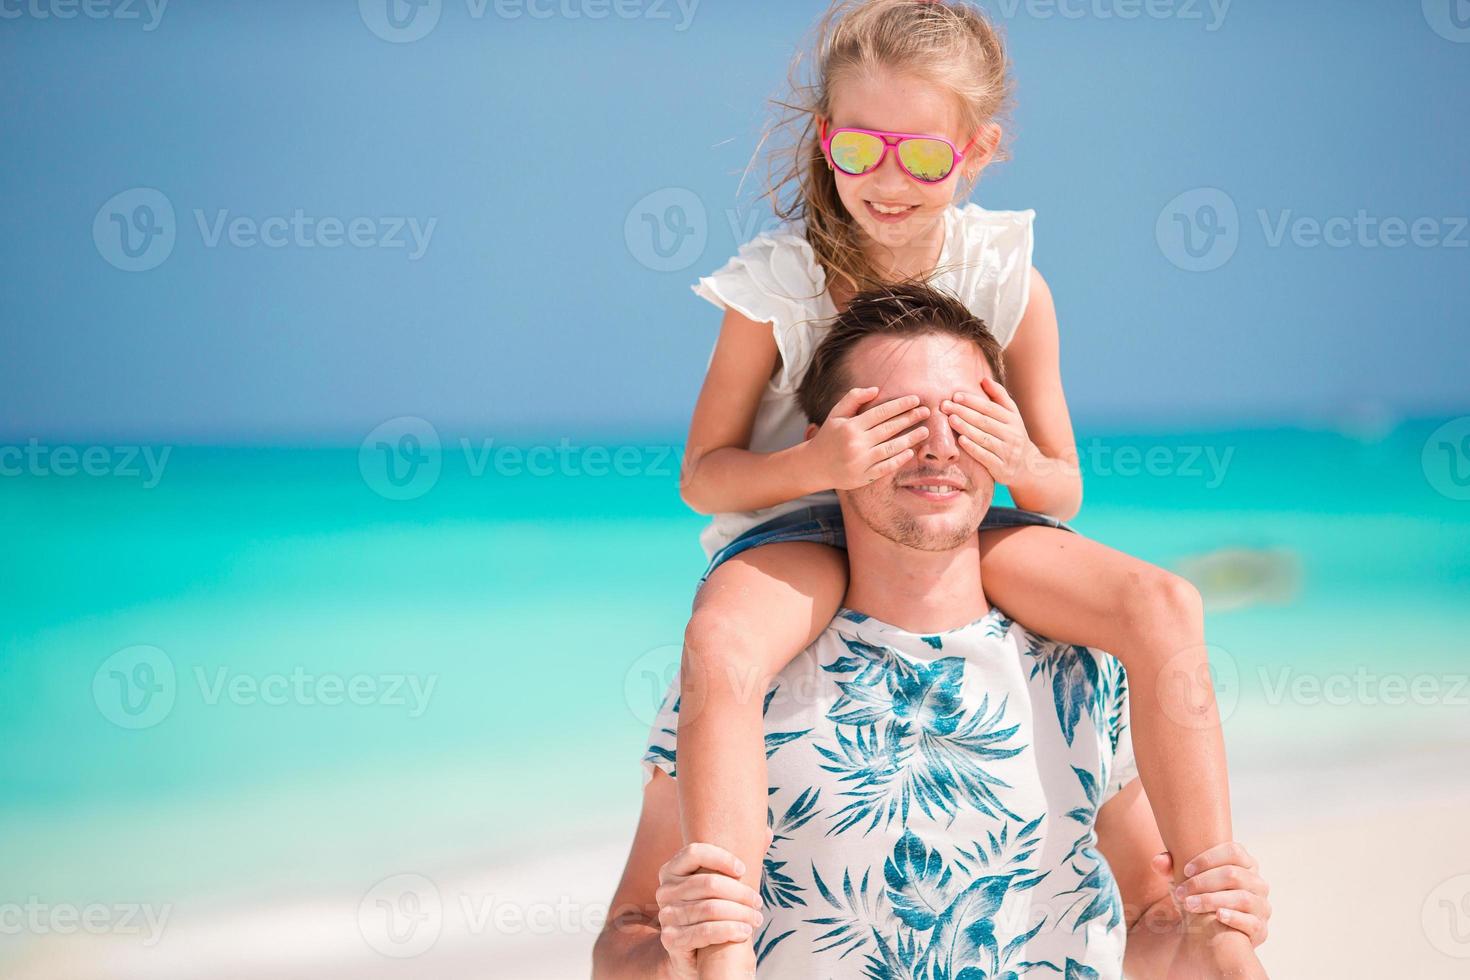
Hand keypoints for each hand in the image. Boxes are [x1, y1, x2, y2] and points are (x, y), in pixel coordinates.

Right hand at [655, 842, 762, 979]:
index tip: (743, 869)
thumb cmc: (709, 910)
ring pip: (710, 908)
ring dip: (740, 913)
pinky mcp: (671, 939)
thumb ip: (738, 859)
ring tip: (756, 918)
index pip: (694, 852)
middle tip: (758, 901)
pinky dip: (729, 930)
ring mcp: (666, 915)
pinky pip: (705, 931)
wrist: (691, 951)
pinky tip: (744, 931)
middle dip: (740, 892)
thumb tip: (766, 832)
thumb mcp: (718, 885)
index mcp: (671, 870)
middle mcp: (664, 890)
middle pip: (707, 883)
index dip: (721, 857)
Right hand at [805, 386, 930, 489]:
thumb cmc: (829, 436)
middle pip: (889, 429)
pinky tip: (910, 452)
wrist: (815, 466)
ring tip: (924, 431)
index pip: (881, 413)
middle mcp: (856, 443)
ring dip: (910, 439)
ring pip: (891, 448)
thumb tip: (876, 389)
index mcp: (850, 426)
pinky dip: (899, 459)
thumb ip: (853, 398)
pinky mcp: (863, 476)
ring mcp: (860, 461)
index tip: (915, 400)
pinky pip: (886, 467)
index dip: (900, 405)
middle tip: (926, 412)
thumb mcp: (836, 414)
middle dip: (910, 418)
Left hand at [943, 378, 1043, 486]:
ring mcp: (1008, 452)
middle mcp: (1012, 435)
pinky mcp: (1002, 468)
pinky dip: (973, 448)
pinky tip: (961, 440)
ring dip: (966, 428)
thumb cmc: (1012, 436)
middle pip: (985, 421)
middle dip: (964, 412)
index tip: (955, 396)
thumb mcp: (1011, 415)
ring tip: (951, 419)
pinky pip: (986, 457)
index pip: (990, 408)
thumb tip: (983, 379)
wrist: (1026, 467)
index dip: (973, 401)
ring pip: (984, 438)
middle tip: (945, 406)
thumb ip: (998, 397)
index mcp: (1013, 420)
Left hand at [1126, 841, 1270, 978]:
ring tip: (1190, 904)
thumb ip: (1169, 867)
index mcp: (1245, 864)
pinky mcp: (1260, 928)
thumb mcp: (1183, 880)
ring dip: (1212, 900)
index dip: (1208, 859)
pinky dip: (1234, 917)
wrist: (1210, 930)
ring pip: (1241, 897)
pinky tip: (1217, 916)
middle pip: (1233, 874)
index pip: (1234, 851)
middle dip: (1203, 882)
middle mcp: (1257, 882)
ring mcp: (1262, 905)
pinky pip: (1251, 921)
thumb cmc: (1198, 894)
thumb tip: (1158, 861)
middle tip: (1180, 892)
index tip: (1185, 870)